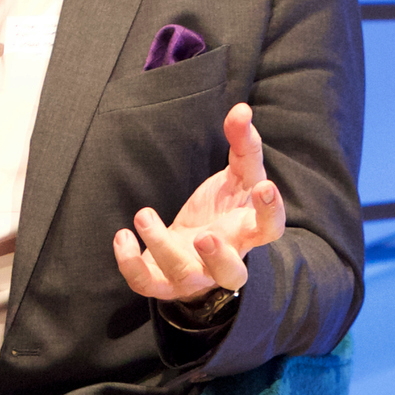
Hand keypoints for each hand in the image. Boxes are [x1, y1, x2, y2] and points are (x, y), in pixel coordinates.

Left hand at [115, 102, 287, 303]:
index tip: (264, 187)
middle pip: (232, 275)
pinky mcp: (164, 282)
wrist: (194, 247)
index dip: (271, 212)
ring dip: (162, 246)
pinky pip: (146, 285)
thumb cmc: (221, 210)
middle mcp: (225, 261)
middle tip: (204, 236)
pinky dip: (130, 264)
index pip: (270, 229)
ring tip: (144, 214)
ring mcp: (194, 276)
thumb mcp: (237, 176)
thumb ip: (242, 145)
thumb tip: (241, 109)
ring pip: (184, 274)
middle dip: (218, 258)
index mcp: (246, 232)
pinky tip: (122, 236)